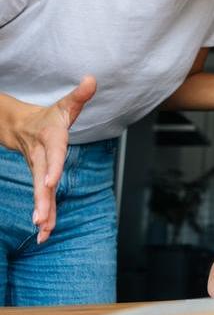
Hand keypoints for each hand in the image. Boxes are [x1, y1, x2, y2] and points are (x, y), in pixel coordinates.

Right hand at [13, 76, 95, 242]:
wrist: (20, 126)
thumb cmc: (49, 117)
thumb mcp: (65, 105)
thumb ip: (79, 96)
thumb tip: (92, 79)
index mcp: (51, 139)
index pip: (53, 153)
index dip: (53, 166)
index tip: (52, 181)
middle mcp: (42, 158)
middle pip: (42, 179)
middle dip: (42, 199)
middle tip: (40, 218)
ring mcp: (39, 171)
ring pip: (40, 193)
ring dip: (42, 212)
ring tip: (43, 232)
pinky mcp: (40, 180)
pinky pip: (42, 199)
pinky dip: (44, 216)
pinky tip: (44, 234)